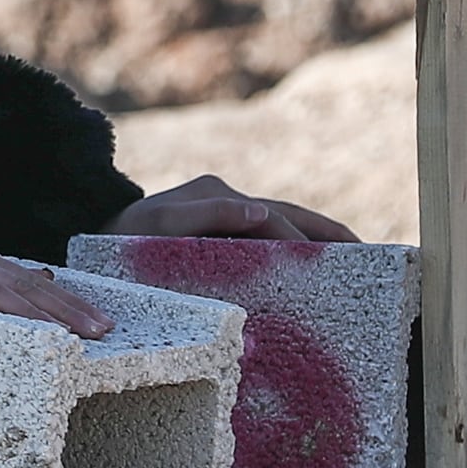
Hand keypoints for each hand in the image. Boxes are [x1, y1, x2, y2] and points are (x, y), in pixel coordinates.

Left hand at [107, 174, 356, 243]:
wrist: (98, 236)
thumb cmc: (124, 235)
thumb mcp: (157, 224)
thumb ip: (205, 215)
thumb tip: (263, 213)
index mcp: (218, 195)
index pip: (276, 219)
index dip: (309, 238)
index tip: (343, 259)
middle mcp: (227, 199)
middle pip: (291, 216)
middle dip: (329, 234)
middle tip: (368, 256)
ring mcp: (227, 214)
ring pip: (285, 226)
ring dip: (319, 241)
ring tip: (354, 262)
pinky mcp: (223, 232)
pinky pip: (268, 240)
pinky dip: (296, 249)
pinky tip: (315, 272)